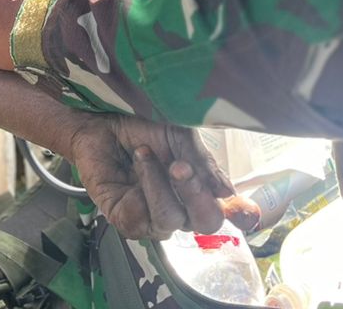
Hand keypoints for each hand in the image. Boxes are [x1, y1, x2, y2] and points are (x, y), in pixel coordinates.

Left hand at [63, 115, 261, 241]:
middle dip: (196, 194)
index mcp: (197, 192)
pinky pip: (141, 218)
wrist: (103, 118)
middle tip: (180, 166)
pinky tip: (135, 163)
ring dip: (160, 184)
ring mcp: (152, 218)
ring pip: (171, 219)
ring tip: (145, 154)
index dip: (238, 214)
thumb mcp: (182, 137)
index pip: (224, 214)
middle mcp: (179, 210)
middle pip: (206, 224)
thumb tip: (229, 193)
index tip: (235, 200)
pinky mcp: (125, 220)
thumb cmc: (143, 126)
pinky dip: (141, 187)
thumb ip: (205, 164)